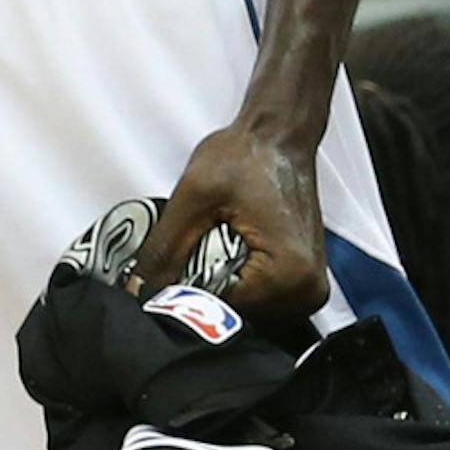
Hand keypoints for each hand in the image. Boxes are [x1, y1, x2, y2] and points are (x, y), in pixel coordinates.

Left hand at [142, 116, 327, 315]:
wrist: (279, 134)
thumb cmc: (247, 154)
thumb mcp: (194, 198)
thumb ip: (164, 248)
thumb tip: (139, 290)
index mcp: (290, 274)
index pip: (223, 312)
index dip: (189, 293)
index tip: (172, 269)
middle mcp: (308, 289)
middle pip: (238, 315)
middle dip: (207, 289)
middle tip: (197, 246)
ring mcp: (309, 288)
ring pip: (247, 310)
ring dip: (222, 285)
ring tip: (215, 243)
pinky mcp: (303, 280)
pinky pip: (260, 298)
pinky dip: (238, 280)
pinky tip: (229, 250)